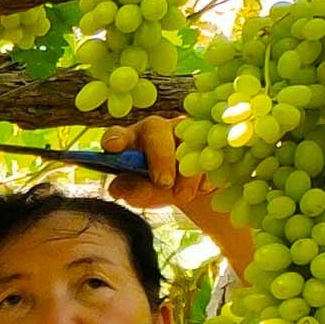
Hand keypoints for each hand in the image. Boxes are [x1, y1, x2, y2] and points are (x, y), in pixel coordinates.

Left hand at [100, 117, 238, 251]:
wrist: (191, 190)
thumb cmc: (157, 189)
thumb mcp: (143, 194)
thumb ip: (131, 191)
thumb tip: (117, 188)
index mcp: (130, 141)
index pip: (118, 135)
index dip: (115, 138)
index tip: (112, 146)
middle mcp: (156, 129)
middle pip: (156, 130)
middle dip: (160, 157)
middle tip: (164, 183)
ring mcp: (185, 128)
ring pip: (186, 139)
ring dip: (186, 171)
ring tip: (184, 195)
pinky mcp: (211, 135)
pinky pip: (212, 149)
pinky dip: (207, 171)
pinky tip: (203, 187)